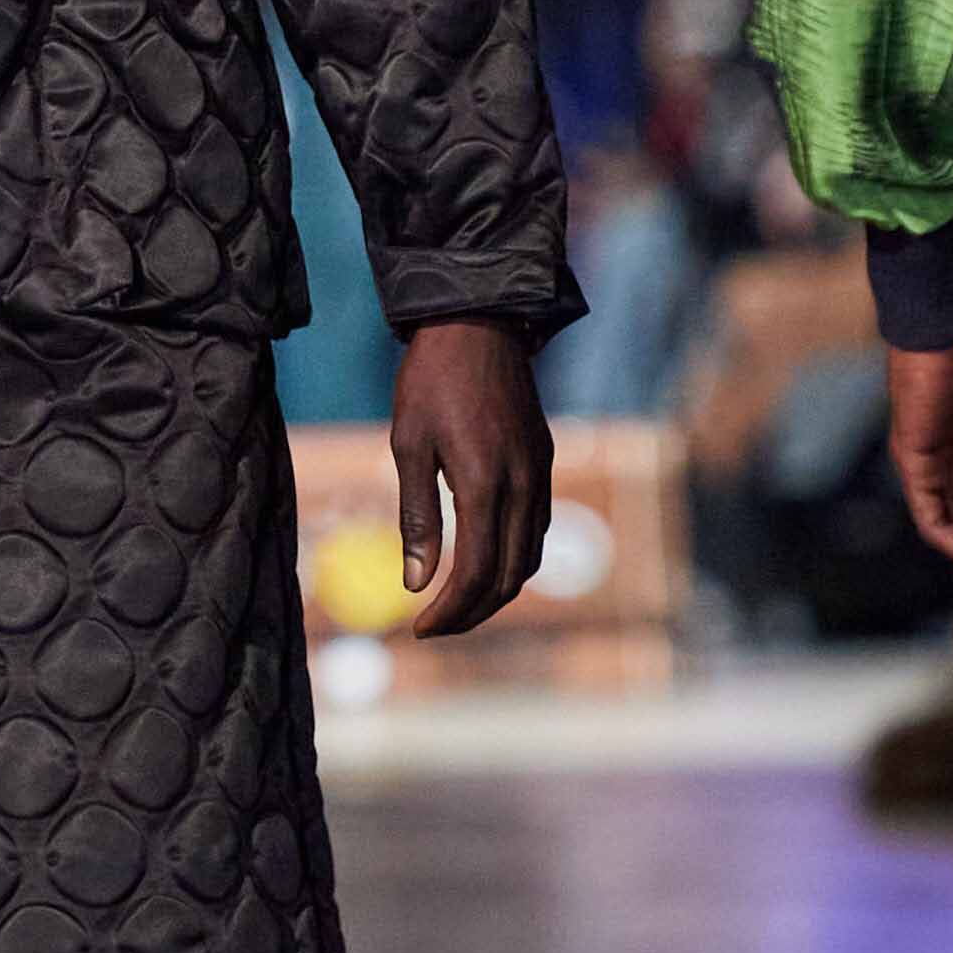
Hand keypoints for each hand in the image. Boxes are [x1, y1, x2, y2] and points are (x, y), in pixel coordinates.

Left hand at [392, 317, 552, 638]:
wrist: (478, 322)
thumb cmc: (431, 380)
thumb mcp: (408, 445)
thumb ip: (416, 517)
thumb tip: (415, 584)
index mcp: (485, 483)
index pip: (476, 572)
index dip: (450, 612)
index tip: (419, 630)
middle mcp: (523, 485)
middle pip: (509, 577)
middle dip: (472, 612)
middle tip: (435, 627)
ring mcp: (541, 473)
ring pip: (530, 557)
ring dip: (496, 590)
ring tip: (457, 603)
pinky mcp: (545, 461)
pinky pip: (537, 528)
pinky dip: (513, 558)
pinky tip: (484, 560)